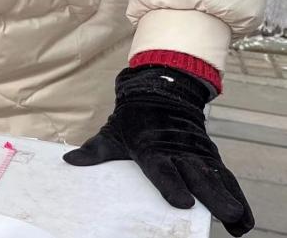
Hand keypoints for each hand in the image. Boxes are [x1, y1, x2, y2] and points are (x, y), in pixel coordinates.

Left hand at [64, 67, 253, 235]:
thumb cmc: (133, 121)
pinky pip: (225, 178)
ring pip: (216, 178)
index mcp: (151, 148)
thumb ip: (94, 151)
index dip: (172, 185)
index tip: (183, 202)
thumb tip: (71, 160)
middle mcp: (179, 151)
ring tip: (239, 222)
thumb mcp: (112, 133)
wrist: (159, 92)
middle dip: (212, 195)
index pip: (162, 169)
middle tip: (225, 214)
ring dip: (229, 199)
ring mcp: (196, 154)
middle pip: (197, 176)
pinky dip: (236, 196)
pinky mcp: (209, 156)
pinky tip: (243, 219)